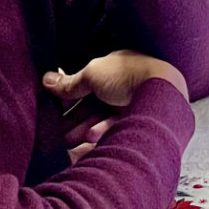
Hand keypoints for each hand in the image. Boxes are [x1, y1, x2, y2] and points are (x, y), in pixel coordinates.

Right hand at [44, 49, 189, 160]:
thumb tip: (47, 80)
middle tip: (57, 133)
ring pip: (102, 118)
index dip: (70, 98)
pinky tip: (90, 137)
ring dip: (83, 128)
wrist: (161, 92)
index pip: (87, 84)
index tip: (55, 111)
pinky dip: (102, 131)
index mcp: (114, 67)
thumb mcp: (92, 74)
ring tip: (68, 140)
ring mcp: (132, 102)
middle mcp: (124, 84)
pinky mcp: (138, 119)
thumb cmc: (129, 76)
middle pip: (93, 104)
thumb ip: (70, 81)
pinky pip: (116, 127)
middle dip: (74, 119)